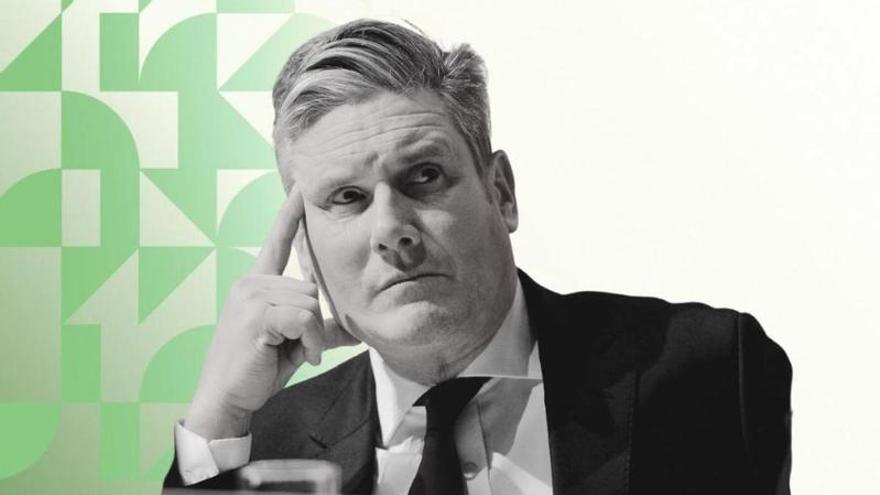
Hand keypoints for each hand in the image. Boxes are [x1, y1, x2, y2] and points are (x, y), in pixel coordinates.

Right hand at [185, 187, 356, 439]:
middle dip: (315, 323)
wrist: (227, 398)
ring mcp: (250, 296)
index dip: (289, 215)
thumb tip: (354, 330)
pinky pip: (305, 318)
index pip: (276, 241)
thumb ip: (320, 328)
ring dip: (314, 335)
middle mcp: (250, 283)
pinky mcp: (256, 315)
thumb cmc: (258, 370)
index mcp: (257, 284)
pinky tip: (302, 357)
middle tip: (302, 348)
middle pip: (311, 287)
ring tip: (299, 353)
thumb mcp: (295, 344)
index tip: (300, 189)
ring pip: (310, 302)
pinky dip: (311, 341)